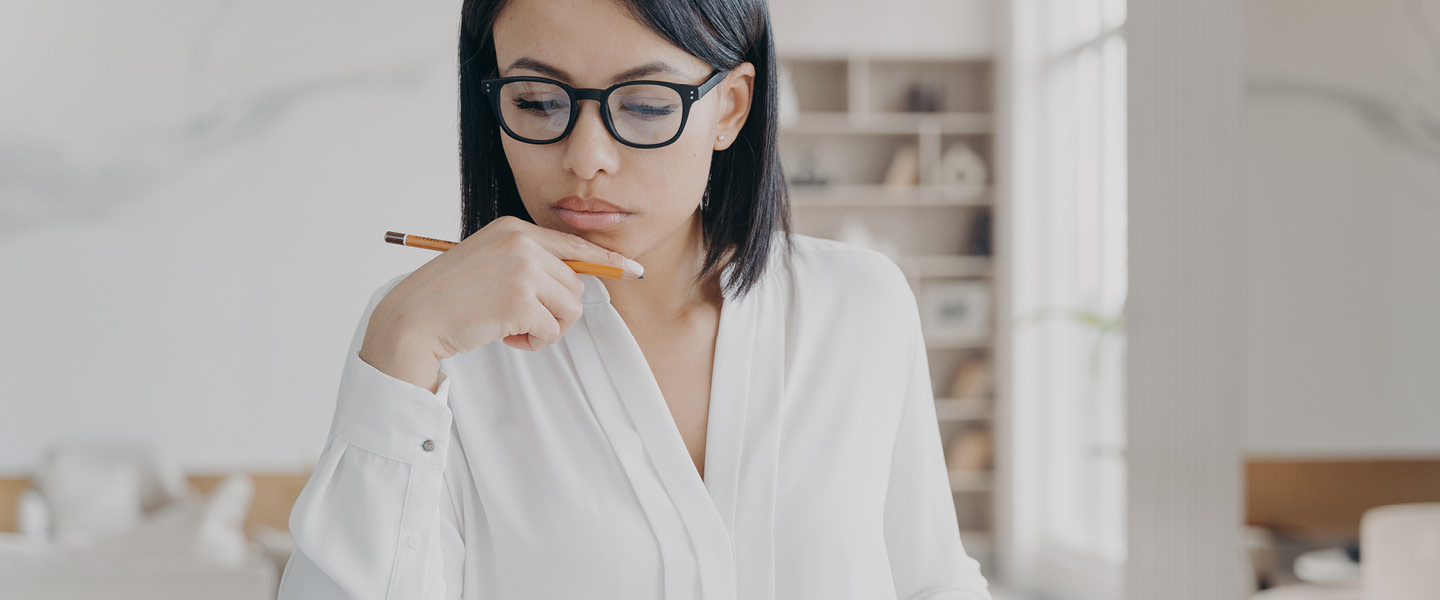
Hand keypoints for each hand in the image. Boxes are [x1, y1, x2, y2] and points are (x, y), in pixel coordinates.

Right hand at [357, 216, 642, 389]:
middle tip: (519, 319)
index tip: (633, 270)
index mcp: (514, 228)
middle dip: (556, 311)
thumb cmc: (450, 298)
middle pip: (575, 283)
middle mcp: (522, 242)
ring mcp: (523, 268)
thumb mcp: (490, 263)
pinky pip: (553, 329)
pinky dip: (534, 341)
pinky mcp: (521, 298)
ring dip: (546, 328)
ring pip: (570, 308)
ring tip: (510, 326)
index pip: (574, 243)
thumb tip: (576, 281)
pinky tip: (506, 335)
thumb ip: (528, 263)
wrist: (413, 318)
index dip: (607, 261)